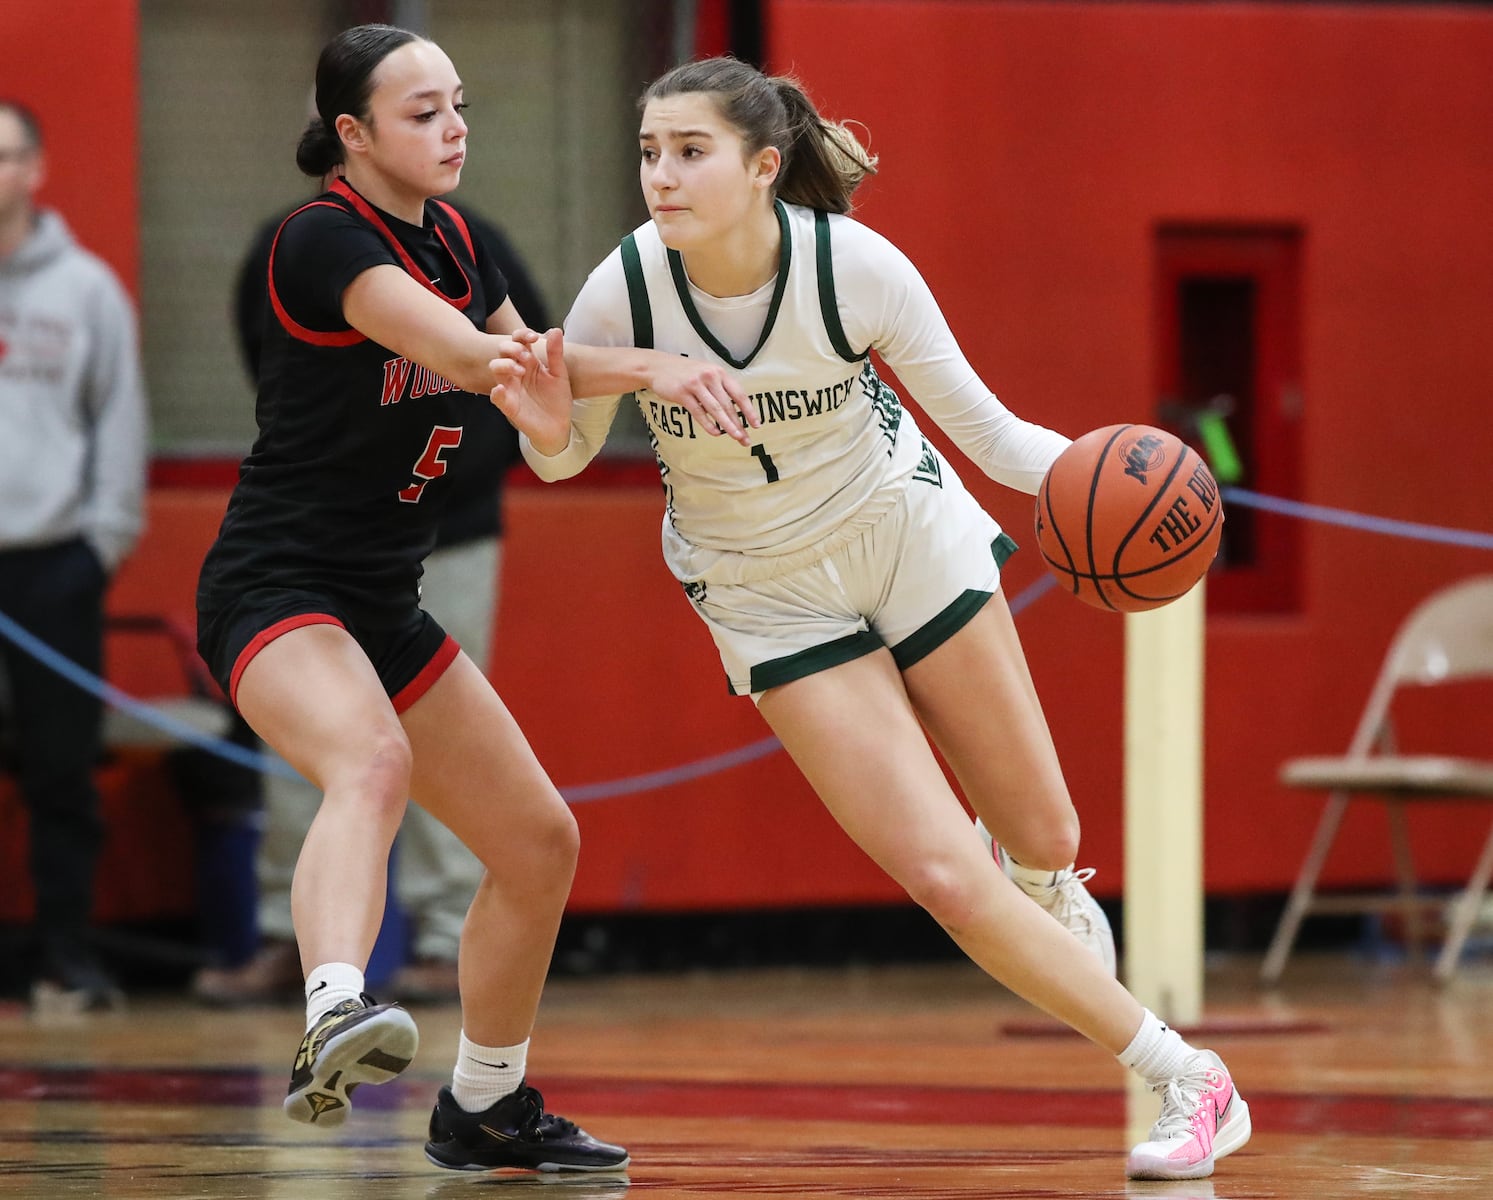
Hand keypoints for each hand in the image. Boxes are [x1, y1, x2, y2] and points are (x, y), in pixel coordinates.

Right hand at [489, 328, 573, 455]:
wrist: (559, 425)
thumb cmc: (557, 399)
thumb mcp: (559, 374)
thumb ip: (556, 354)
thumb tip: (555, 330)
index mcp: (529, 362)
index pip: (518, 341)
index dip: (522, 335)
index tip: (534, 337)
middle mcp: (517, 372)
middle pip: (503, 351)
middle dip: (512, 348)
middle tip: (527, 356)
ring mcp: (511, 388)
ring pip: (496, 368)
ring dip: (505, 365)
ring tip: (520, 370)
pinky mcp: (509, 405)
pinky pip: (497, 397)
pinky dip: (497, 392)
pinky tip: (501, 389)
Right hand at [648, 356, 759, 446]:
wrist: (658, 367)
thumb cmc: (685, 373)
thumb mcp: (706, 373)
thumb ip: (720, 387)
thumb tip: (736, 410)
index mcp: (719, 372)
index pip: (739, 394)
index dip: (749, 410)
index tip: (756, 424)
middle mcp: (710, 376)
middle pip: (728, 404)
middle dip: (739, 423)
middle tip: (745, 438)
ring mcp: (696, 384)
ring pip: (716, 409)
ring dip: (727, 425)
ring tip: (736, 436)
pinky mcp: (683, 393)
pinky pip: (698, 412)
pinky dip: (708, 424)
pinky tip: (715, 433)